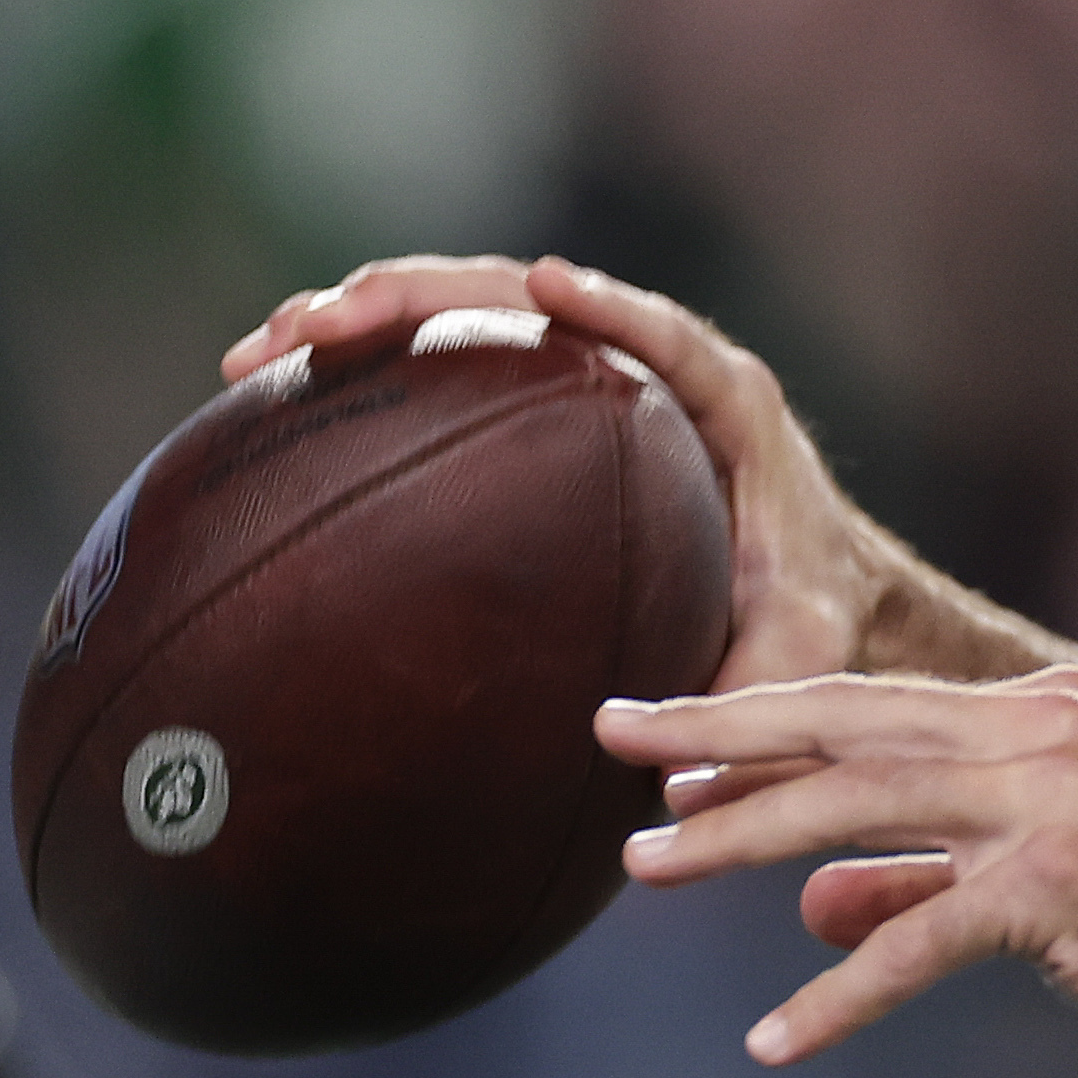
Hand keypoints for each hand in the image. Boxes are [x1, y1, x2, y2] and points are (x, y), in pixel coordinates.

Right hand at [221, 257, 887, 689]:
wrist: (817, 587)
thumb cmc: (814, 616)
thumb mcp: (798, 658)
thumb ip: (751, 700)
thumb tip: (668, 791)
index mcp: (727, 401)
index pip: (663, 334)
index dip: (608, 304)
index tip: (547, 285)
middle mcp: (651, 365)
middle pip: (524, 300)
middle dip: (416, 294)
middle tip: (318, 323)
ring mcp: (590, 371)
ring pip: (470, 315)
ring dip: (365, 317)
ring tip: (260, 350)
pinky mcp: (547, 398)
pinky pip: (454, 362)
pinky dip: (373, 367)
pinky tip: (280, 401)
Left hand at [603, 668, 1077, 1069]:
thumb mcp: (1056, 886)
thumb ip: (928, 879)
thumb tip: (805, 905)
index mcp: (1048, 711)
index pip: (874, 704)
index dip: (758, 717)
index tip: (656, 731)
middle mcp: (1046, 729)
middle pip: (846, 726)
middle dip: (716, 736)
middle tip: (606, 739)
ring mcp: (1057, 801)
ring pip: (860, 808)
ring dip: (739, 840)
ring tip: (639, 868)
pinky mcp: (1067, 887)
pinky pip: (922, 943)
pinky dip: (840, 993)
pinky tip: (773, 1042)